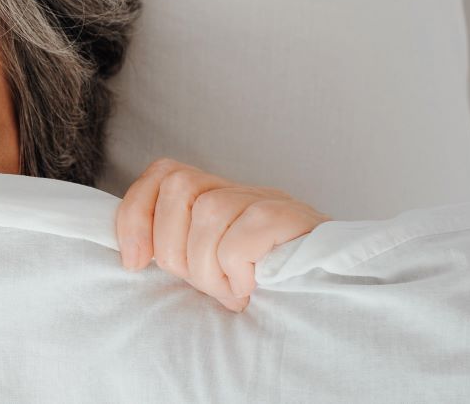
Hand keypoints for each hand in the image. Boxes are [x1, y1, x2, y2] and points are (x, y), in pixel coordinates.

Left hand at [114, 158, 327, 311]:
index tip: (134, 262)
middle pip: (178, 188)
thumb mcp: (214, 271)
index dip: (136, 214)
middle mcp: (242, 191)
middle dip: (173, 248)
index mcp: (218, 198)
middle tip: (202, 283)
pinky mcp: (292, 217)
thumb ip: (181, 254)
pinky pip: (242, 237)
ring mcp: (269, 200)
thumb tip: (132, 258)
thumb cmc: (268, 290)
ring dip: (208, 267)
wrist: (338, 295)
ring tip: (229, 292)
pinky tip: (250, 288)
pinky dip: (236, 270)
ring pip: (209, 212)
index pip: (163, 174)